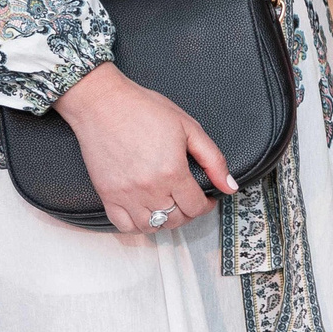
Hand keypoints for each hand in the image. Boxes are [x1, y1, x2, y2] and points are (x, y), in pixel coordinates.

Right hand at [53, 63, 231, 233]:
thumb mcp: (189, 128)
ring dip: (164, 220)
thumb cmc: (143, 109)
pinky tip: (145, 211)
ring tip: (169, 204)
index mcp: (172, 172)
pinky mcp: (106, 195)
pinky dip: (137, 224)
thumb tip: (229, 185)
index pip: (196, 207)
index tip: (207, 198)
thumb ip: (213, 160)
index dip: (207, 205)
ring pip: (151, 226)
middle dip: (188, 212)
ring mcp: (125, 195)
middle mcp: (149, 188)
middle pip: (175, 220)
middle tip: (189, 199)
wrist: (103, 104)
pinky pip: (123, 225)